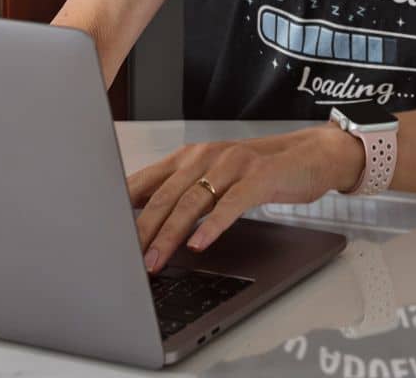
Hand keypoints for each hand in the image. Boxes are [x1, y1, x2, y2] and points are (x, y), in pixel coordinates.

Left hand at [127, 125, 358, 273]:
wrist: (310, 154)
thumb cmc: (258, 171)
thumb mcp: (215, 178)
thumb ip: (182, 193)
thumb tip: (139, 224)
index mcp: (190, 156)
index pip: (147, 181)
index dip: (123, 209)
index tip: (105, 236)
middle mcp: (207, 155)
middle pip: (165, 195)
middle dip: (142, 230)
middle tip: (126, 259)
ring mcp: (234, 164)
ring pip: (193, 200)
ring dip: (171, 234)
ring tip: (156, 260)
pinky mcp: (260, 177)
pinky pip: (231, 203)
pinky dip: (213, 224)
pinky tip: (200, 243)